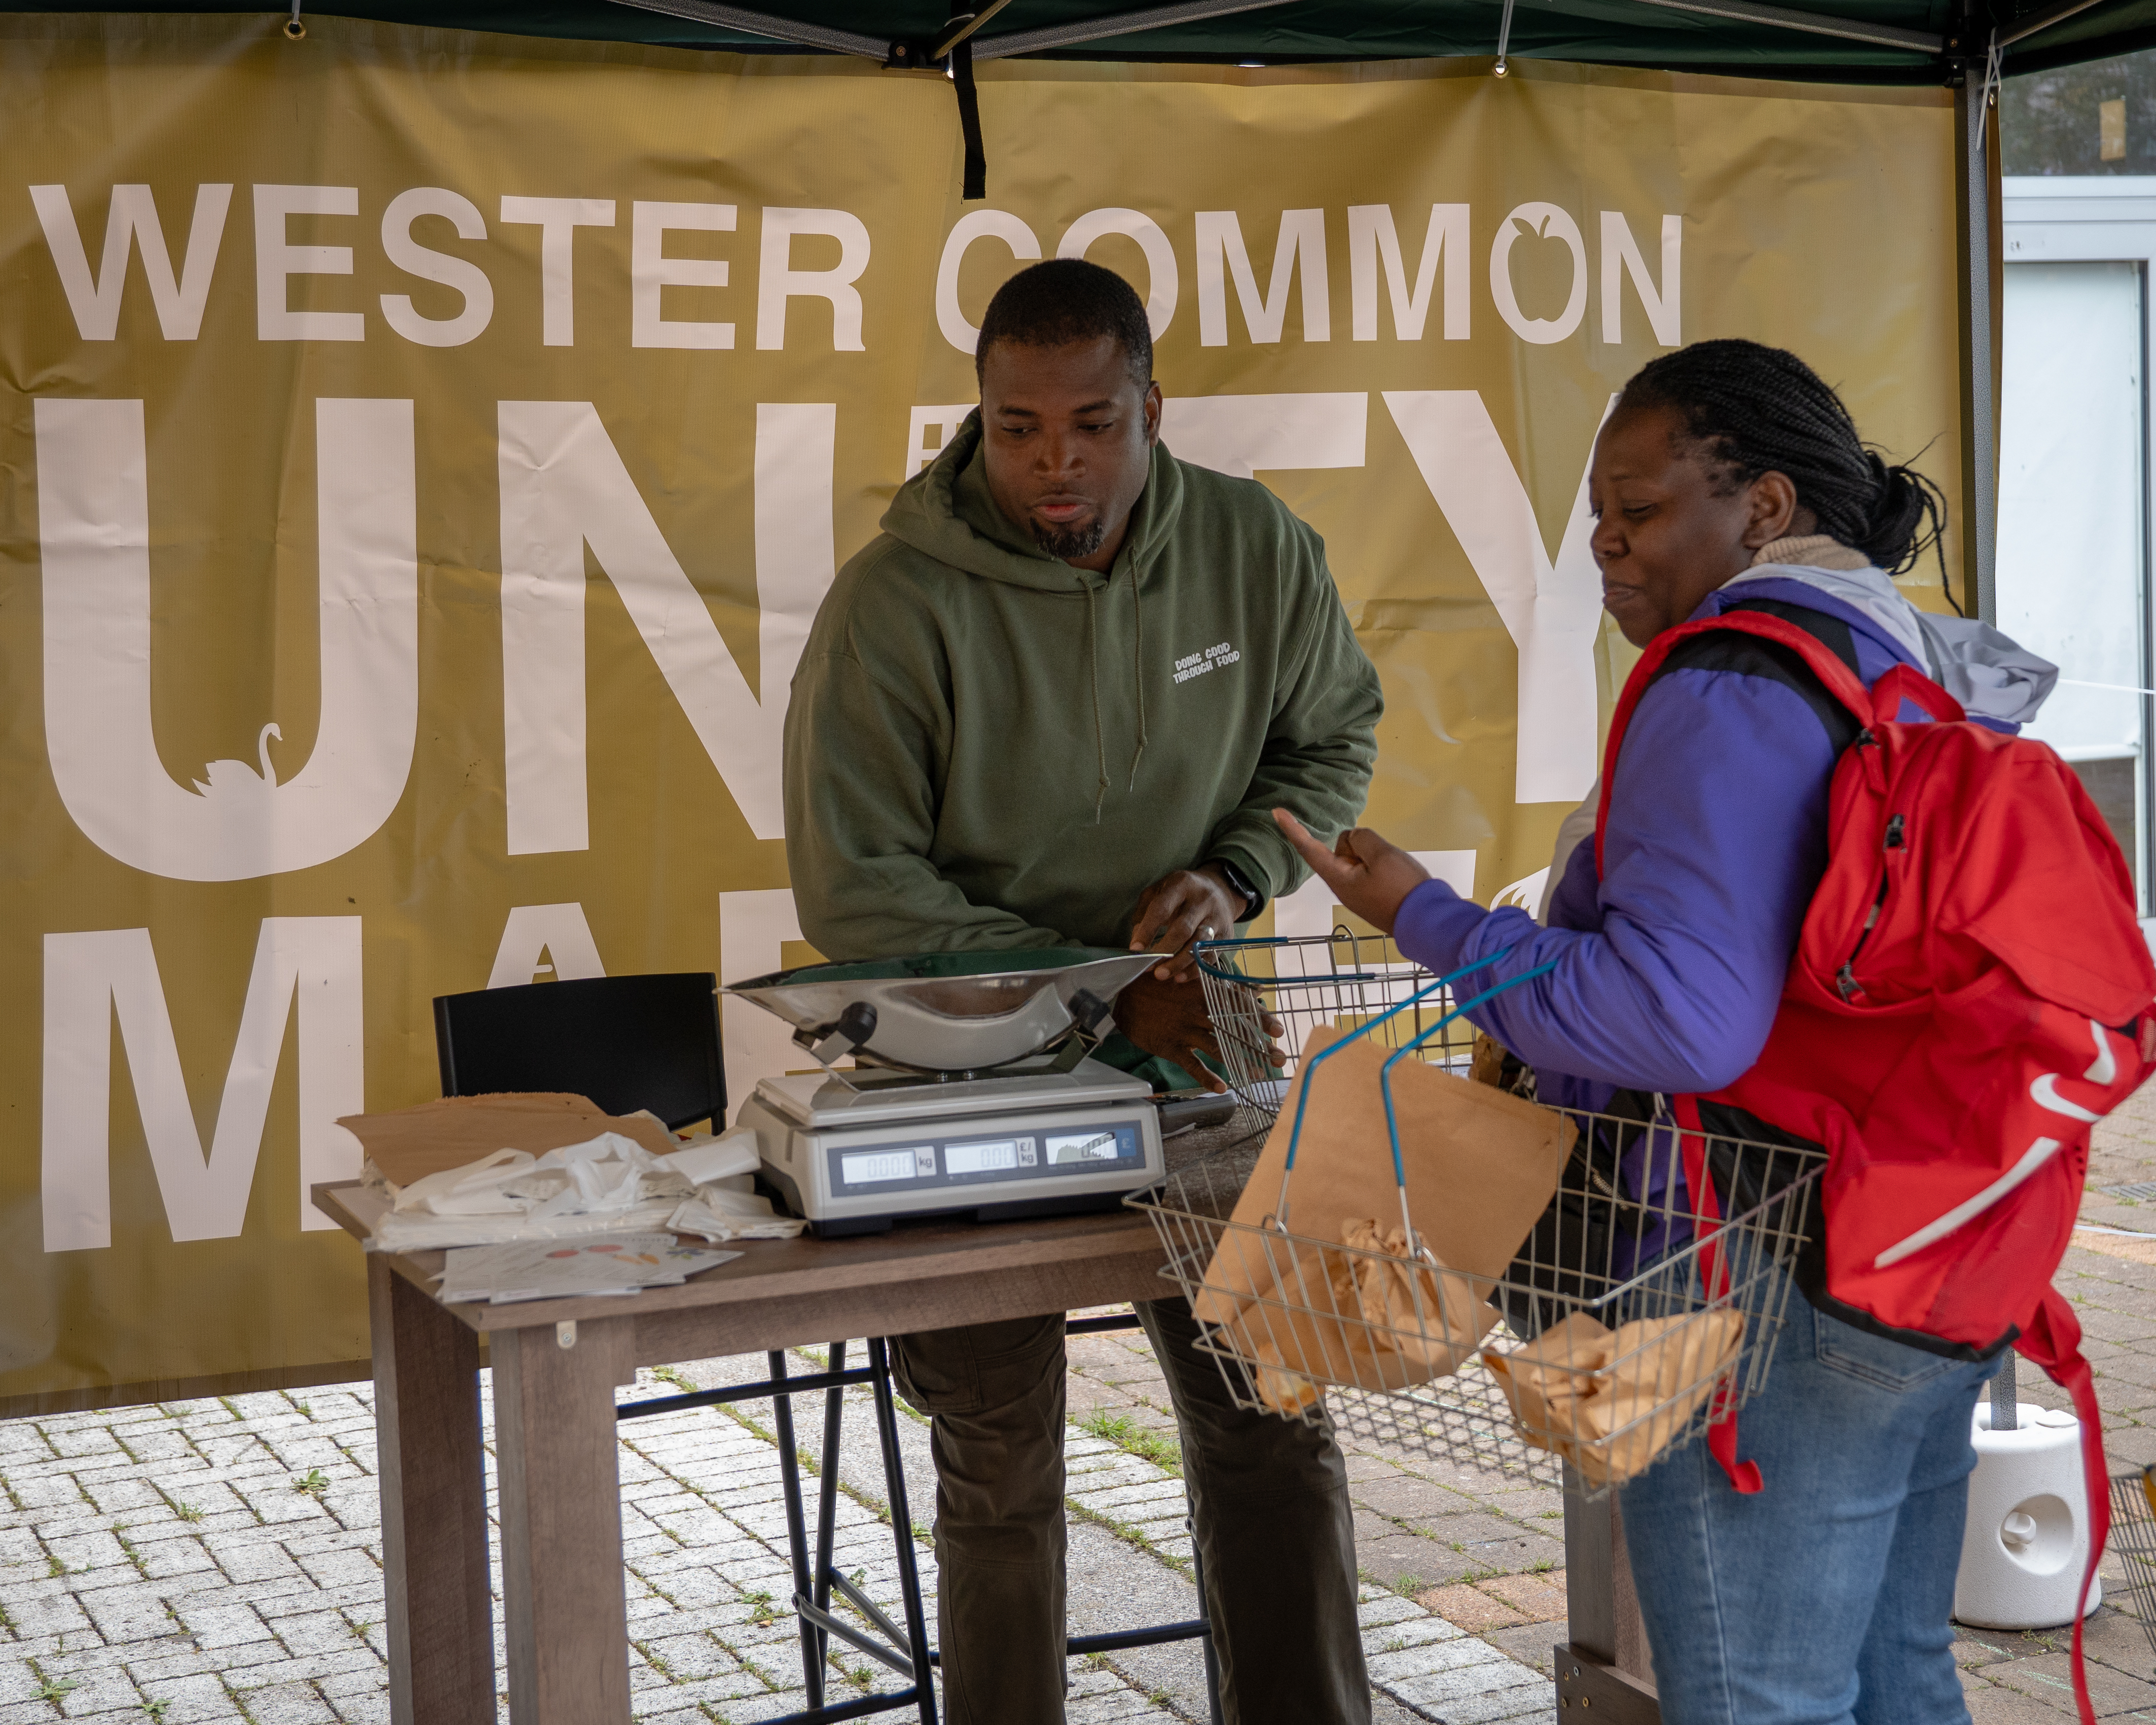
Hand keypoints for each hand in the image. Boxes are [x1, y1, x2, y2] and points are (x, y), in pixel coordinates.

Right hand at [1113, 971, 1283, 1093]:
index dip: (1260, 1018)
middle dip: (1258, 1044)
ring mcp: (1185, 1030)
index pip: (1239, 1005)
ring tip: (1258, 1073)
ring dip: (1240, 1061)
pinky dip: (1207, 1077)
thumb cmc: (1158, 983)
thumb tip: (1252, 987)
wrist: (1122, 994)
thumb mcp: (1187, 975)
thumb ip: (1219, 982)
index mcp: (1204, 992)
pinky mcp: (1171, 1046)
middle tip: (1279, 1057)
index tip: (1279, 1030)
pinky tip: (1222, 1088)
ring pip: (1218, 1048)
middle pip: (1235, 1029)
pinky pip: (1193, 1064)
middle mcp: (1198, 1011)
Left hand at [1128, 864, 1246, 982]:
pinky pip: (1210, 954)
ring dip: (1179, 962)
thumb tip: (1137, 942)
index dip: (1147, 930)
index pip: (1162, 908)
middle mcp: (1202, 899)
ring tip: (1162, 974)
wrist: (1220, 888)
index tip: (1135, 948)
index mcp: (1181, 884)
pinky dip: (1194, 968)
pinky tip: (1180, 976)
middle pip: (1183, 928)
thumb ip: (1144, 912)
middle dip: (1164, 949)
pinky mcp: (1226, 934)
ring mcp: (1217, 917)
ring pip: (1199, 943)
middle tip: (1149, 966)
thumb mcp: (1159, 891)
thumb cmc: (1182, 892)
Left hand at [1271, 808, 1430, 935]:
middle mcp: (1342, 887)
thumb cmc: (1403, 890)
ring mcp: (1358, 892)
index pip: (1309, 848)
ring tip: (1394, 871)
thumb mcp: (1382, 855)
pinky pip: (1370, 869)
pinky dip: (1380, 865)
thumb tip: (1354, 839)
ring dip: (1373, 855)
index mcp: (1338, 879)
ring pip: (1358, 857)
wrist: (1428, 921)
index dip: (1293, 829)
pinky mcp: (1372, 895)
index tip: (1276, 812)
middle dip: (1358, 845)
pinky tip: (1397, 876)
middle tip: (1382, 860)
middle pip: (1341, 849)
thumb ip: (1362, 839)